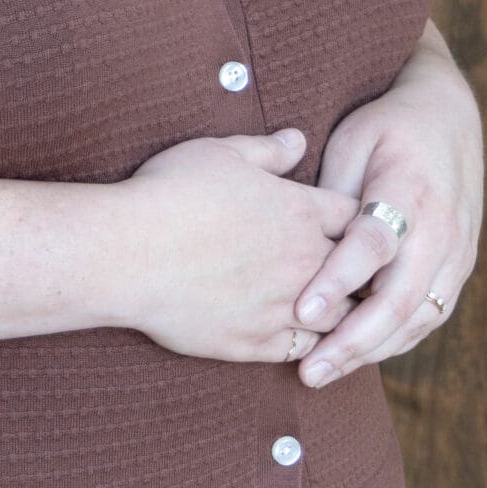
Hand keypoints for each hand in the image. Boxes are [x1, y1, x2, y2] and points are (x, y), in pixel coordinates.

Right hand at [115, 128, 364, 363]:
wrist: (127, 252)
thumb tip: (299, 139)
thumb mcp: (218, 154)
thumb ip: (266, 150)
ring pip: (339, 316)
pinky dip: (308, 343)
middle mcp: (304, 261)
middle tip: (353, 268)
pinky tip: (298, 335)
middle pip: (359, 271)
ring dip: (339, 310)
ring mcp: (283, 306)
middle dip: (359, 269)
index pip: (353, 214)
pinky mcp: (257, 342)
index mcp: (299, 210)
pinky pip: (303, 349)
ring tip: (330, 305)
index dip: (352, 216)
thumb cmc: (169, 193)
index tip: (342, 219)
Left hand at [284, 32, 484, 388]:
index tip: (302, 311)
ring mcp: (458, 254)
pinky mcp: (460, 269)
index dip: (338, 280)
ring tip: (321, 372)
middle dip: (353, 340)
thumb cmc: (386, 128)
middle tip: (308, 369)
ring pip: (418, 318)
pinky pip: (429, 316)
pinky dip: (392, 342)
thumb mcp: (351, 140)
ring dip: (371, 351)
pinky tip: (353, 356)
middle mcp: (441, 230)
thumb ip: (331, 192)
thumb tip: (296, 238)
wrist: (449, 117)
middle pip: (400, 298)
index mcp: (409, 191)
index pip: (374, 245)